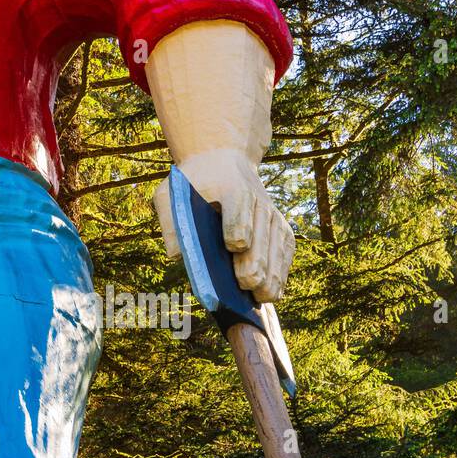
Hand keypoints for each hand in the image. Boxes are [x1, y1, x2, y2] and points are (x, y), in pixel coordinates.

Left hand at [152, 148, 294, 302]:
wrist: (222, 160)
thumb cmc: (193, 182)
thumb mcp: (171, 193)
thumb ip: (171, 222)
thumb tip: (177, 257)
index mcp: (232, 191)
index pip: (240, 214)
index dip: (237, 232)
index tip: (233, 246)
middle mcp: (259, 203)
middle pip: (260, 240)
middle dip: (253, 264)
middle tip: (244, 283)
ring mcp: (274, 217)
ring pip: (276, 252)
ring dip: (269, 276)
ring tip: (258, 297)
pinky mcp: (283, 229)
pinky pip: (285, 255)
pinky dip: (280, 274)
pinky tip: (268, 292)